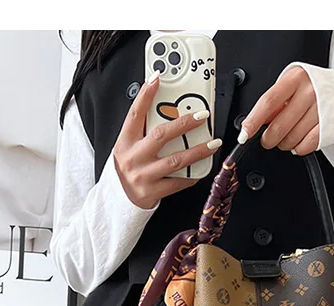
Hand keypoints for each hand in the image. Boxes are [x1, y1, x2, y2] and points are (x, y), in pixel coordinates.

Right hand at [112, 75, 221, 209]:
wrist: (120, 198)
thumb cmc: (129, 167)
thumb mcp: (128, 146)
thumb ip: (143, 129)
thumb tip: (165, 107)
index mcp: (125, 142)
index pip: (135, 114)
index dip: (146, 96)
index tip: (157, 80)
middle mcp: (133, 158)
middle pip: (161, 135)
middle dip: (184, 123)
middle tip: (202, 115)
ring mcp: (143, 176)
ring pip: (175, 160)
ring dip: (197, 151)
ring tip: (213, 143)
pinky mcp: (152, 192)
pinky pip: (177, 182)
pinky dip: (191, 175)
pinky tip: (202, 168)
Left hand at [238, 67, 318, 155]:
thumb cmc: (311, 87)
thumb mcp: (291, 85)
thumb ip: (274, 102)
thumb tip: (255, 123)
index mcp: (295, 78)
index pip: (268, 102)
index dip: (253, 121)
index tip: (244, 134)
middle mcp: (309, 92)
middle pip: (278, 126)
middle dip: (268, 139)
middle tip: (268, 138)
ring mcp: (321, 110)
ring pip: (291, 139)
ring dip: (283, 144)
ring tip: (287, 136)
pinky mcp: (330, 126)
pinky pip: (306, 146)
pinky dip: (298, 148)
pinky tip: (298, 141)